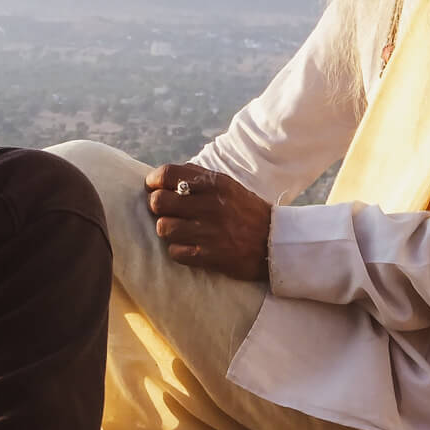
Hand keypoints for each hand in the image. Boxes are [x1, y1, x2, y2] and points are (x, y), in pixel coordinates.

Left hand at [144, 164, 270, 280]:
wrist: (275, 243)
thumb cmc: (246, 211)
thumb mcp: (227, 186)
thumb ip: (198, 178)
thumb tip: (164, 177)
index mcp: (214, 183)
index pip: (167, 173)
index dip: (153, 181)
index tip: (153, 188)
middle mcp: (210, 205)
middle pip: (158, 202)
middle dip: (157, 208)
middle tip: (167, 212)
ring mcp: (209, 231)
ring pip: (163, 228)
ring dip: (168, 230)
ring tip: (180, 231)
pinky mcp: (210, 255)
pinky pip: (175, 252)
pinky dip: (178, 251)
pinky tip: (190, 247)